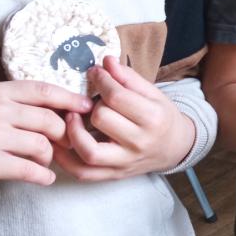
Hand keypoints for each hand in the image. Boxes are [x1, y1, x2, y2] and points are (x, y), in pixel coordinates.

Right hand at [0, 80, 84, 186]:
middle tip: (65, 145)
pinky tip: (44, 178)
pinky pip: (29, 170)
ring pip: (42, 146)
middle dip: (64, 135)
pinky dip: (43, 176)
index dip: (71, 100)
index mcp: (0, 92)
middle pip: (51, 121)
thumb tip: (72, 109)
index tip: (88, 109)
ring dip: (50, 157)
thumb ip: (25, 104)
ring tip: (45, 161)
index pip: (45, 91)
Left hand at [53, 56, 196, 180]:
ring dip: (73, 132)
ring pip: (89, 151)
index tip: (94, 72)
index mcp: (153, 118)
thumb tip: (106, 61)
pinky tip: (60, 143)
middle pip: (102, 119)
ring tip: (71, 118)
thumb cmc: (162, 117)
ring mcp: (125, 162)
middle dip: (92, 104)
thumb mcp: (153, 93)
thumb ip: (128, 77)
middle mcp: (140, 142)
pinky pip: (83, 173)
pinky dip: (66, 160)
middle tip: (90, 99)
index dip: (101, 79)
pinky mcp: (114, 175)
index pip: (117, 96)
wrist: (175, 148)